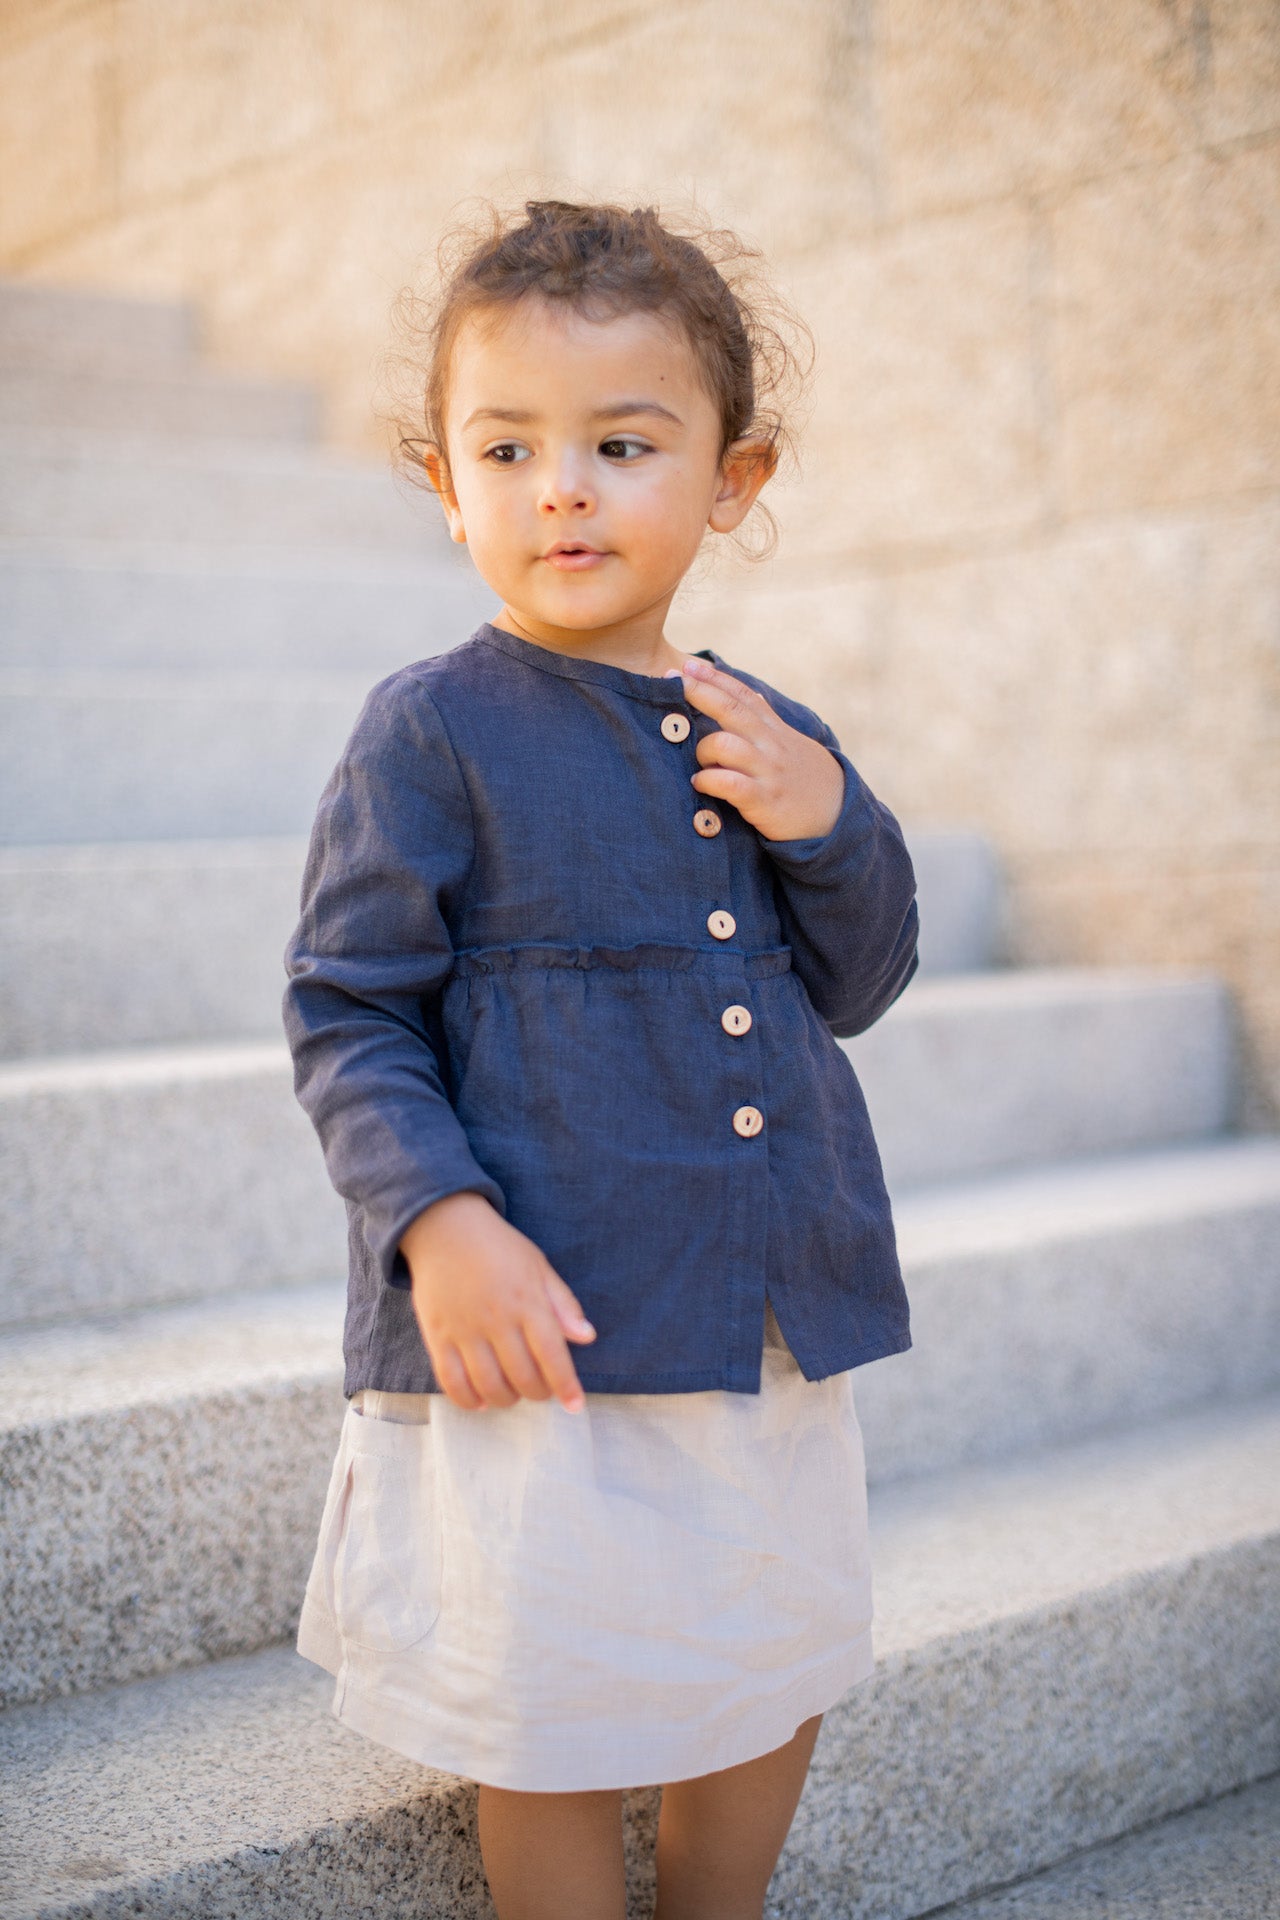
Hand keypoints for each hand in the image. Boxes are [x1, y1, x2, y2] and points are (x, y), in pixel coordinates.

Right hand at [400, 1192, 596, 1412]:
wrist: (444, 1227)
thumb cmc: (498, 1247)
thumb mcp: (538, 1266)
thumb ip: (563, 1304)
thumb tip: (587, 1337)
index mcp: (527, 1302)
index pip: (553, 1355)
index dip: (567, 1386)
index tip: (576, 1405)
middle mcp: (497, 1320)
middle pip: (523, 1377)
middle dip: (538, 1393)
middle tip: (541, 1391)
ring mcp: (464, 1330)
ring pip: (489, 1385)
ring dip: (507, 1399)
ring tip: (513, 1393)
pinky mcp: (437, 1336)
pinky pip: (451, 1381)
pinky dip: (468, 1400)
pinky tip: (481, 1400)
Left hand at [668, 658, 844, 841]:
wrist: (835, 813)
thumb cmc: (800, 776)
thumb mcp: (787, 742)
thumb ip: (762, 721)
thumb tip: (743, 695)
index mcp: (773, 728)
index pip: (742, 694)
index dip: (714, 678)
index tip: (687, 665)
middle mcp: (770, 744)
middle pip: (731, 709)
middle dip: (699, 691)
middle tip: (672, 680)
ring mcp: (767, 771)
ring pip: (725, 745)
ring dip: (704, 750)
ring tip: (701, 764)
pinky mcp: (764, 800)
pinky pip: (730, 784)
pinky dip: (709, 780)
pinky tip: (700, 783)